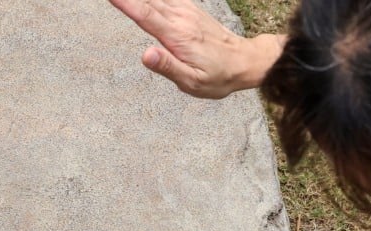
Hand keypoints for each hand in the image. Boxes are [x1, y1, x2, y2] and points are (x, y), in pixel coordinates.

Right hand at [107, 0, 285, 97]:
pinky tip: (145, 0)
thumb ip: (168, 67)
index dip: (126, 3)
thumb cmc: (218, 76)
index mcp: (177, 36)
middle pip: (147, 1)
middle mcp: (180, 18)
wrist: (244, 61)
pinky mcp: (189, 9)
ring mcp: (186, 11)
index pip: (145, 16)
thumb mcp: (193, 81)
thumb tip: (146, 54)